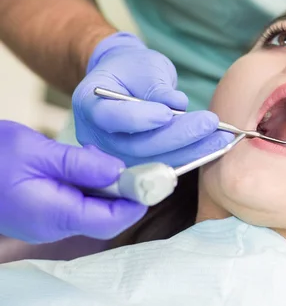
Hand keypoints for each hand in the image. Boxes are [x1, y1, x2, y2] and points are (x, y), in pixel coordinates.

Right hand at [0, 121, 146, 242]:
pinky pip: (79, 203)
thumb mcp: (38, 152)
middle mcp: (56, 226)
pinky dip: (89, 184)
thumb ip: (81, 164)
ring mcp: (49, 222)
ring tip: (96, 157)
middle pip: (108, 215)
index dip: (139, 198)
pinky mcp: (45, 213)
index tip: (154, 176)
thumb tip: (120, 171)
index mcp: (56, 215)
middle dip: (125, 189)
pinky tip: (82, 162)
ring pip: (95, 208)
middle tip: (130, 160)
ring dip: (106, 184)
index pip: (114, 218)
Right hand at [73, 32, 232, 166]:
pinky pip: (165, 165)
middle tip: (210, 123)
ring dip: (192, 150)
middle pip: (137, 145)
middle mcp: (96, 137)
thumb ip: (156, 87)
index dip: (140, 118)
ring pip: (155, 160)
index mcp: (88, 103)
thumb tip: (177, 105)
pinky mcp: (137, 165)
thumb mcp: (143, 66)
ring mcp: (115, 156)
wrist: (126, 82)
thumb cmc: (133, 69)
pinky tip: (215, 146)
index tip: (169, 112)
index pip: (110, 117)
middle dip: (178, 135)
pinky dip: (192, 156)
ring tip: (221, 137)